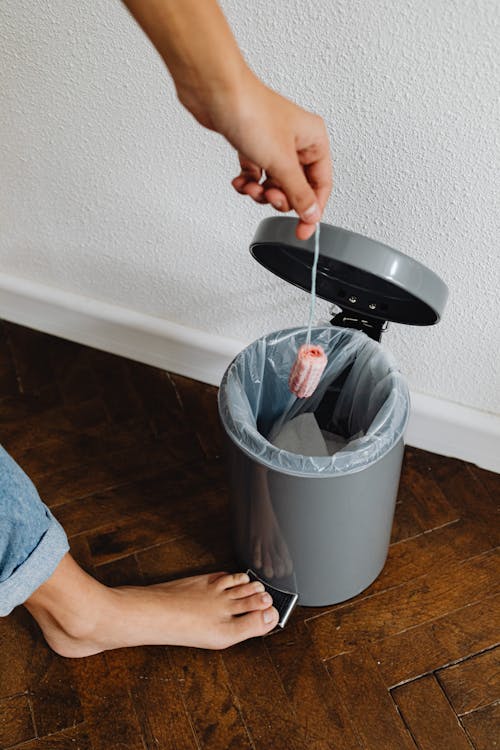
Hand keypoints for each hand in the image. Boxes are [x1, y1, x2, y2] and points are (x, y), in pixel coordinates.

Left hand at [184, 72, 332, 239]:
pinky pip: (256, 175)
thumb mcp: (282, 162)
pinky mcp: (252, 145)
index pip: (321, 184)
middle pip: (297, 187)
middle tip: (270, 196)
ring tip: (251, 187)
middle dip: (281, 198)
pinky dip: (248, 183)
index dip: (312, 210)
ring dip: (261, 192)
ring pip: (275, 183)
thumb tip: (311, 214)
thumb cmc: (251, 111)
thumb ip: (299, 193)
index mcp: (314, 139)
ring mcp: (274, 143)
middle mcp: (297, 141)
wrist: (216, 94)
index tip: (301, 230)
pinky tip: (240, 181)